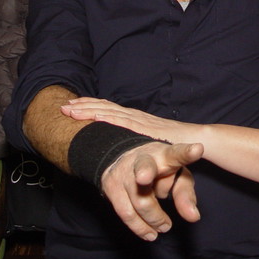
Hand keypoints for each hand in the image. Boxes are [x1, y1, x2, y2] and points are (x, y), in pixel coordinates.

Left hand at [62, 97, 186, 143]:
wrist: (194, 141)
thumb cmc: (175, 144)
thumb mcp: (151, 143)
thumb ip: (137, 144)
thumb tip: (124, 153)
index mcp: (135, 119)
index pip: (109, 110)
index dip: (91, 107)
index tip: (73, 107)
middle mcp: (134, 117)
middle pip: (105, 108)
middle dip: (83, 106)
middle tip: (64, 106)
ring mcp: (138, 121)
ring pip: (108, 111)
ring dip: (87, 109)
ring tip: (69, 109)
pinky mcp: (142, 128)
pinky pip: (120, 121)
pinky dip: (103, 117)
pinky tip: (90, 116)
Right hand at [100, 140, 203, 240]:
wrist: (125, 158)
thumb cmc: (160, 169)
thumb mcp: (177, 176)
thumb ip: (186, 195)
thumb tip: (193, 217)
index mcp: (165, 154)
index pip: (176, 153)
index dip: (186, 152)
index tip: (197, 150)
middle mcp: (143, 160)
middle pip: (144, 167)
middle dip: (144, 172)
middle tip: (144, 177)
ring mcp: (124, 172)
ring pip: (139, 200)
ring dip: (154, 218)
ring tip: (165, 226)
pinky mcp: (111, 187)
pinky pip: (126, 214)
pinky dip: (140, 227)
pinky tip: (150, 233)